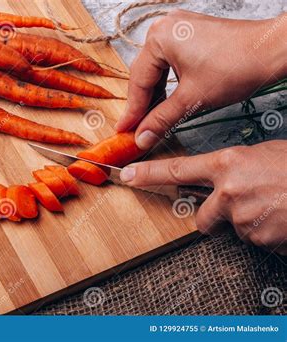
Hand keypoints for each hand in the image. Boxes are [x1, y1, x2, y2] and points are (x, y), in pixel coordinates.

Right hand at [115, 10, 286, 148]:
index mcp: (159, 38)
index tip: (124, 130)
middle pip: (145, 74)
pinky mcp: (190, 34)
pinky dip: (167, 83)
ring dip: (154, 95)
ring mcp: (178, 29)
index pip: (138, 82)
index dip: (132, 111)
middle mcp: (164, 28)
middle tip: (135, 129)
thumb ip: (161, 120)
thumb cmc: (237, 66)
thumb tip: (142, 138)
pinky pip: (169, 62)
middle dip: (142, 104)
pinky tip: (166, 101)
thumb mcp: (192, 99)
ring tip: (149, 119)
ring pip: (156, 69)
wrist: (273, 51)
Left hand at [120, 140, 286, 254]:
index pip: (177, 170)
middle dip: (215, 218)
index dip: (148, 174)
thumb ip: (236, 167)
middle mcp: (229, 192)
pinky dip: (266, 234)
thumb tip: (223, 178)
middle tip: (240, 206)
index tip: (128, 176)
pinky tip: (281, 219)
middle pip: (203, 218)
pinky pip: (255, 240)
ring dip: (248, 223)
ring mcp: (244, 218)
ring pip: (233, 229)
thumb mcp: (264, 154)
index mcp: (228, 165)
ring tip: (273, 207)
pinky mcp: (260, 239)